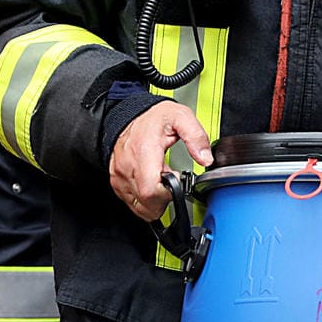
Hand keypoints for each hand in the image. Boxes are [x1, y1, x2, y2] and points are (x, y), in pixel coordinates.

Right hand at [108, 100, 210, 220]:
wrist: (129, 115)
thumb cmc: (152, 118)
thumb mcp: (181, 117)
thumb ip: (196, 137)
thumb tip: (206, 158)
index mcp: (144, 152)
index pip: (151, 190)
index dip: (168, 193)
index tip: (177, 180)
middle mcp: (128, 167)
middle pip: (146, 202)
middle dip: (165, 200)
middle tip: (172, 182)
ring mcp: (119, 176)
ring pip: (137, 206)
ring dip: (154, 202)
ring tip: (162, 182)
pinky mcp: (115, 181)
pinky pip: (129, 202)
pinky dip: (143, 201)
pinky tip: (152, 186)